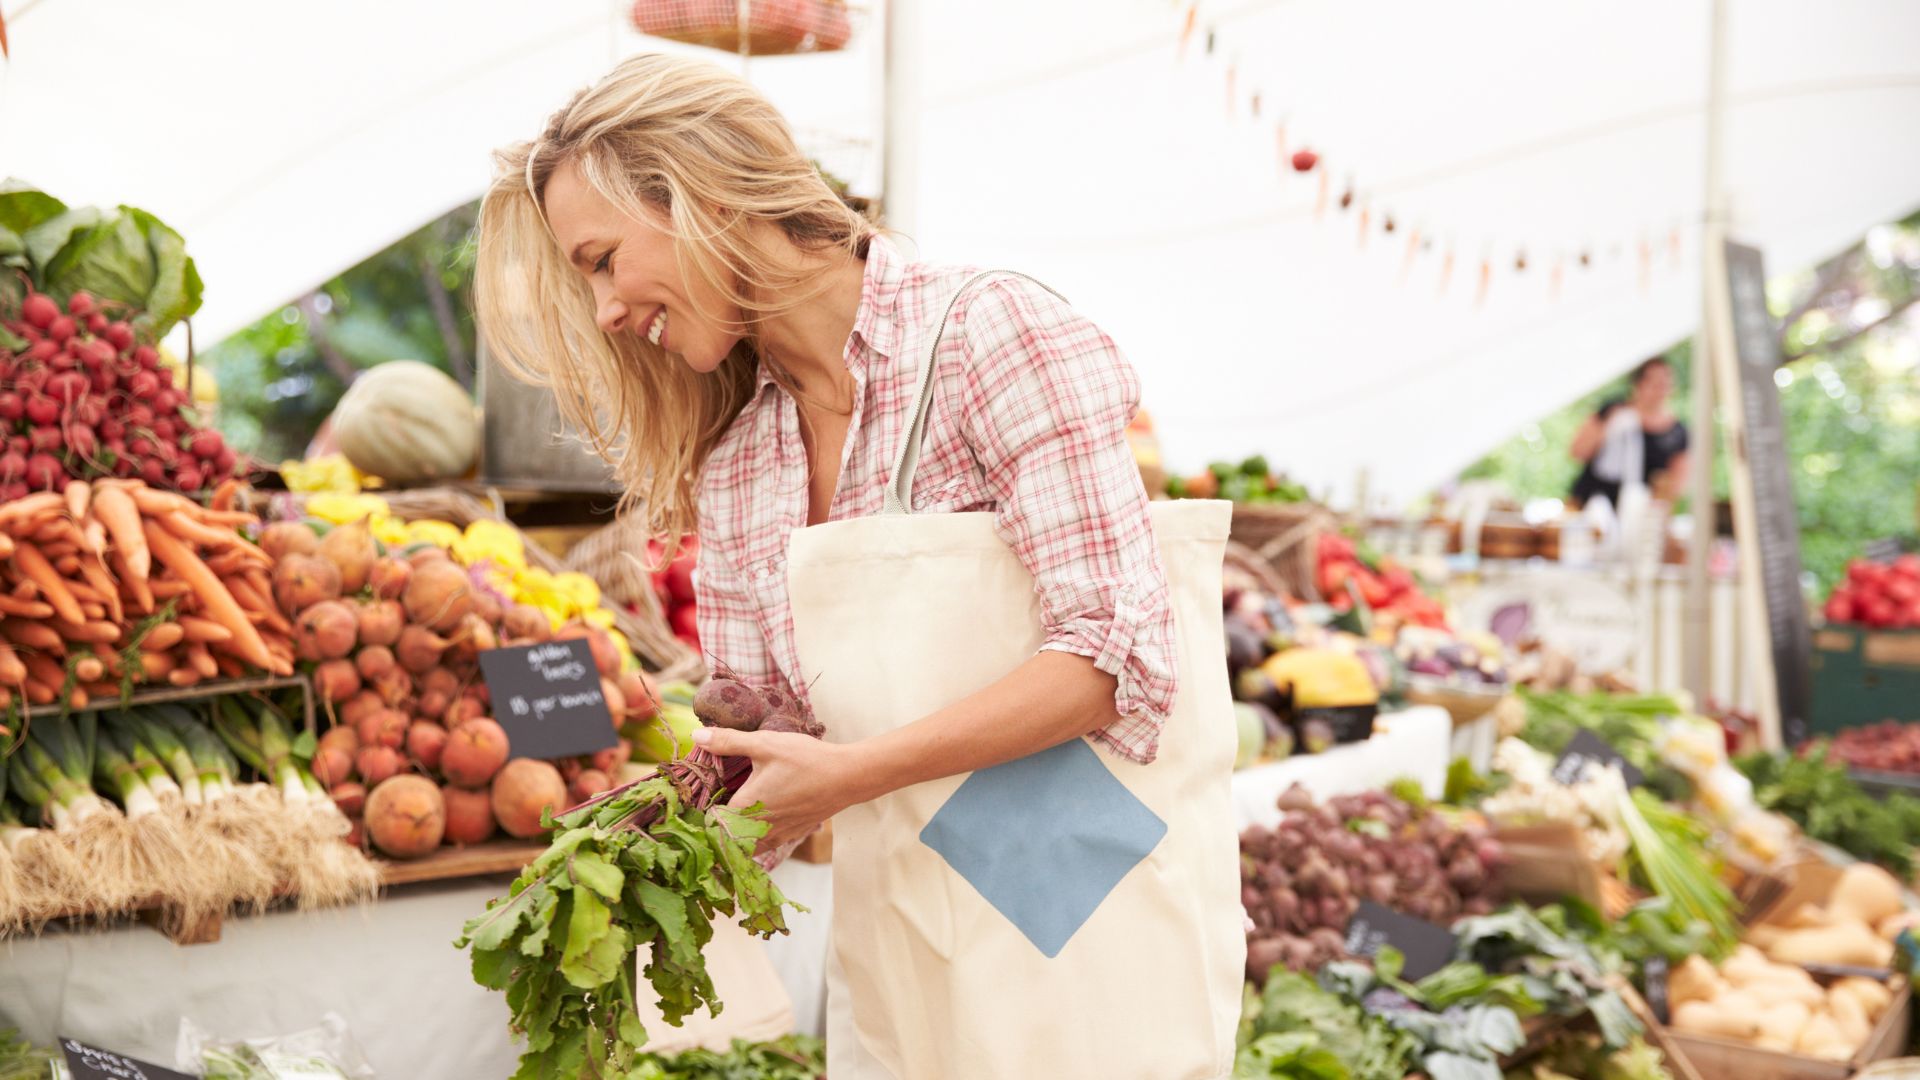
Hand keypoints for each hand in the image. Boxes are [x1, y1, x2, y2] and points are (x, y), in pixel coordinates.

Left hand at [693, 726, 864, 853]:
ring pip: (745, 847)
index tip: (697, 800)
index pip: (710, 822)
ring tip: (732, 816)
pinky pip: (765, 845)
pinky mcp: (792, 835)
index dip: (700, 813)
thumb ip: (729, 741)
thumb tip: (697, 735)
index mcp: (745, 807)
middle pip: (725, 839)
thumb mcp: (765, 744)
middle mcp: (758, 828)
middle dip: (715, 827)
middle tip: (711, 808)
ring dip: (736, 835)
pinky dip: (755, 837)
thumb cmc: (806, 759)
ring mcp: (777, 835)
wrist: (847, 777)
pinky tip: (759, 817)